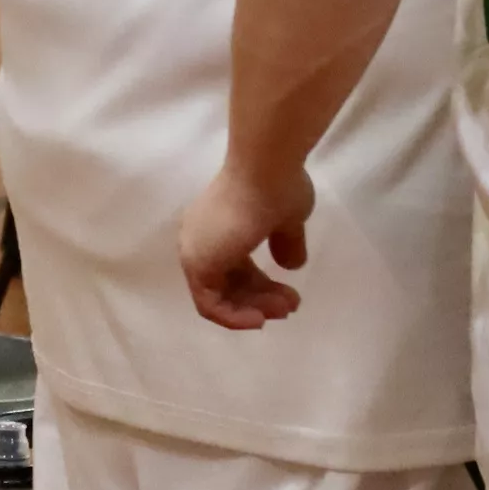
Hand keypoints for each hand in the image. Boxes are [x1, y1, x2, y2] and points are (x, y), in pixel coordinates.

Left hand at [176, 159, 312, 331]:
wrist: (266, 170)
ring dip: (251, 308)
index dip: (261, 284)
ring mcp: (196, 250)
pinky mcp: (198, 264)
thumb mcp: (288, 219)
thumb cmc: (277, 188)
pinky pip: (209, 303)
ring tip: (285, 311)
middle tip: (289, 306)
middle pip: (227, 282)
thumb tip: (292, 265)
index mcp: (217, 225)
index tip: (288, 292)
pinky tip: (260, 319)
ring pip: (219, 294)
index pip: (235, 265)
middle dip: (260, 298)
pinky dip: (233, 316)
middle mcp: (199, 239)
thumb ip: (287, 243)